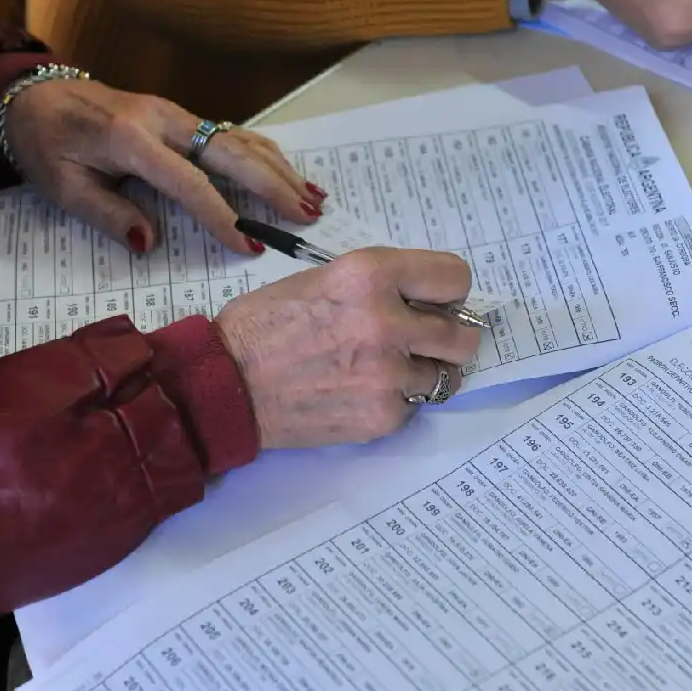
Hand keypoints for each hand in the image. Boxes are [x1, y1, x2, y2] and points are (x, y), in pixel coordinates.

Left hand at [5, 79, 325, 254]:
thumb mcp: (63, 187)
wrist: (35, 96)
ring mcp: (177, 113)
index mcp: (131, 139)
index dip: (221, 215)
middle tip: (307, 216)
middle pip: (231, 152)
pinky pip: (232, 133)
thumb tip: (151, 242)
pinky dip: (266, 153)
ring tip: (314, 199)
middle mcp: (163, 119)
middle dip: (273, 186)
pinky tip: (291, 172)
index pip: (189, 182)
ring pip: (240, 139)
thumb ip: (108, 215)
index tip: (248, 245)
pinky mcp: (182, 116)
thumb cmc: (47, 145)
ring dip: (280, 169)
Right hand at [215, 248, 479, 448]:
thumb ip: (380, 284)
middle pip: (463, 335)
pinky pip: (415, 406)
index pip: (454, 277)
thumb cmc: (267, 325)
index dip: (449, 292)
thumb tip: (428, 299)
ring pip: (445, 375)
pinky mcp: (382, 416)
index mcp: (370, 274)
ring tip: (384, 368)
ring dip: (423, 372)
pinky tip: (361, 391)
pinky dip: (397, 400)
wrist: (227, 384)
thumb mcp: (325, 278)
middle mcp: (385, 321)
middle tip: (425, 341)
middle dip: (449, 338)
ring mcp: (387, 374)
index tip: (439, 302)